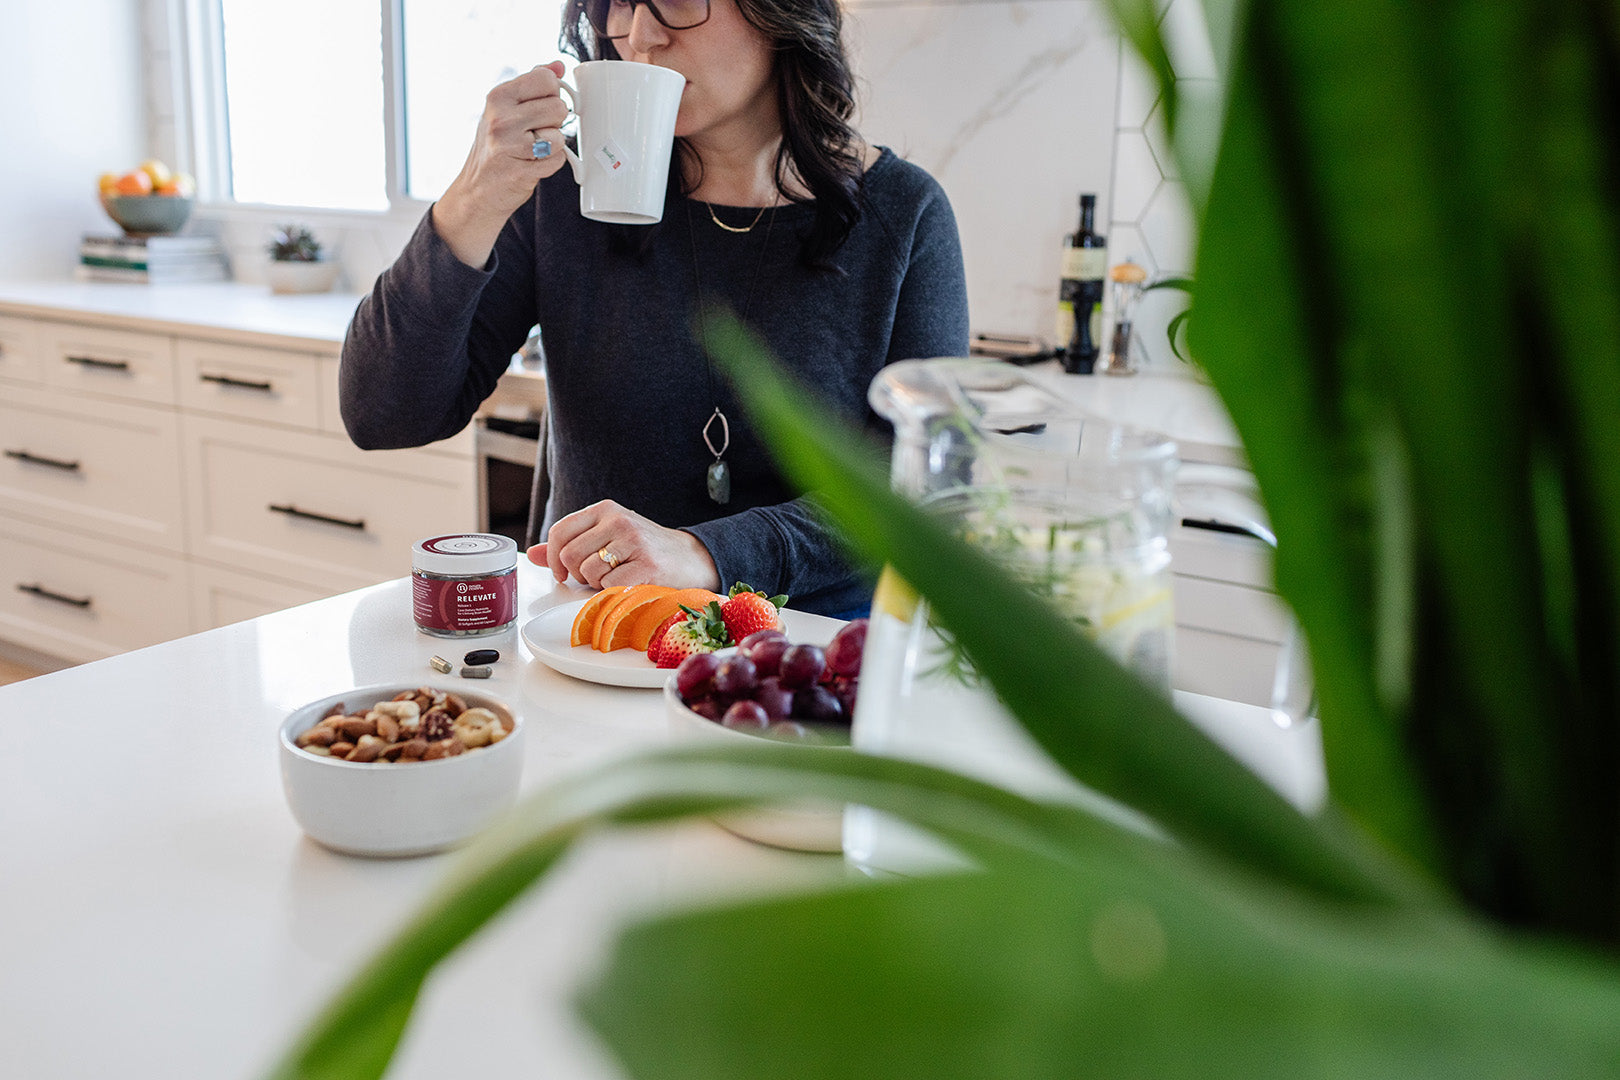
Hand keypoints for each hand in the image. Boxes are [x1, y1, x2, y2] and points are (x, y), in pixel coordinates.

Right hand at [432, 61, 570, 267]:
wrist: (477, 190)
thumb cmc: (495, 147)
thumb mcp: (506, 109)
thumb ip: (532, 84)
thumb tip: (558, 65)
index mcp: (498, 97)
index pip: (547, 79)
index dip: (551, 94)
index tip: (540, 106)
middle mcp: (501, 118)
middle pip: (558, 108)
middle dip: (553, 123)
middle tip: (535, 133)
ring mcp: (509, 146)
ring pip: (559, 136)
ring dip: (552, 146)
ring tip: (532, 150)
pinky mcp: (520, 171)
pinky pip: (557, 160)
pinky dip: (551, 164)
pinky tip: (532, 164)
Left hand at [531, 500, 722, 590]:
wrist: (693, 558)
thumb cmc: (645, 551)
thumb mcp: (607, 538)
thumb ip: (570, 545)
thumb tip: (533, 554)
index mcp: (605, 509)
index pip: (560, 531)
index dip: (555, 558)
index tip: (563, 573)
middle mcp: (618, 520)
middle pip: (570, 555)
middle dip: (578, 575)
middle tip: (598, 577)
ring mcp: (633, 541)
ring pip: (587, 572)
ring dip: (597, 584)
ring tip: (618, 578)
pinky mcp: (646, 565)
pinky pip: (608, 586)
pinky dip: (614, 593)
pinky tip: (630, 584)